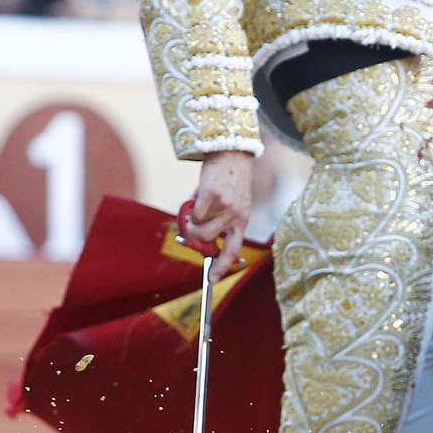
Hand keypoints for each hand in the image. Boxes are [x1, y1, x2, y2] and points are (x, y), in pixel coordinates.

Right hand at [187, 150, 252, 279]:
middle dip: (195, 236)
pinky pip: (194, 212)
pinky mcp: (212, 194)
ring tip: (198, 206)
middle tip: (192, 225)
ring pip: (199, 226)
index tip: (212, 279)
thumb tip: (193, 236)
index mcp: (242, 220)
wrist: (232, 154)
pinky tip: (198, 196)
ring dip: (192, 220)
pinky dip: (190, 208)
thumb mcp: (229, 204)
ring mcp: (225, 205)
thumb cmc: (227, 181)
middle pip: (208, 240)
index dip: (222, 266)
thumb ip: (214, 221)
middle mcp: (236, 215)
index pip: (234, 249)